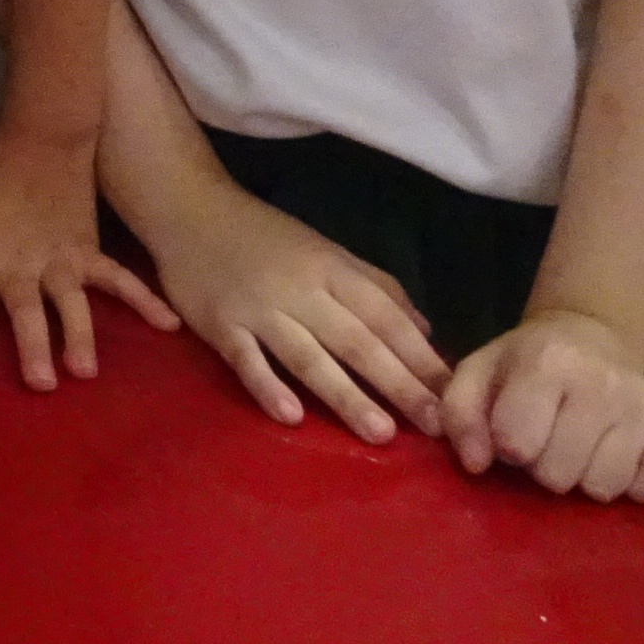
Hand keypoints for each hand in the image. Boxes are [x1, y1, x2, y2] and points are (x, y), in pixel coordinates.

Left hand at [0, 124, 175, 387]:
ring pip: (72, 304)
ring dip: (79, 337)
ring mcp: (61, 260)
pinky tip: (169, 326)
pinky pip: (120, 280)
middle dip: (31, 346)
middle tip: (39, 383)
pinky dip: (145, 301)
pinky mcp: (89, 252)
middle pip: (26, 311)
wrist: (43, 131)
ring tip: (84, 371)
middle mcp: (21, 265)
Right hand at [120, 181, 448, 442]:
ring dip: (346, 395)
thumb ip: (375, 287)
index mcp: (332, 269)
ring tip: (381, 433)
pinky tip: (291, 417)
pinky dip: (268, 386)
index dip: (419, 355)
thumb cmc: (265, 236)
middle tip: (435, 426)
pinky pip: (247, 359)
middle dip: (398, 384)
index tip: (452, 394)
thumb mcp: (326, 252)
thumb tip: (426, 332)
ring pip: (308, 356)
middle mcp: (301, 289)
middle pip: (355, 340)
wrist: (192, 210)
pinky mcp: (220, 324)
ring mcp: (259, 308)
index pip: (384, 315)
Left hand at [442, 307, 643, 501]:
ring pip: (604, 488)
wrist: (587, 337)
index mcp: (547, 364)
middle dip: (545, 466)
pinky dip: (639, 486)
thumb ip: (460, 415)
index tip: (513, 430)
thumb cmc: (523, 364)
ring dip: (586, 477)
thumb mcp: (478, 374)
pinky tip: (622, 457)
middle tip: (550, 439)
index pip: (517, 443)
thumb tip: (475, 463)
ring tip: (581, 446)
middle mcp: (602, 383)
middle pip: (559, 475)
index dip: (508, 445)